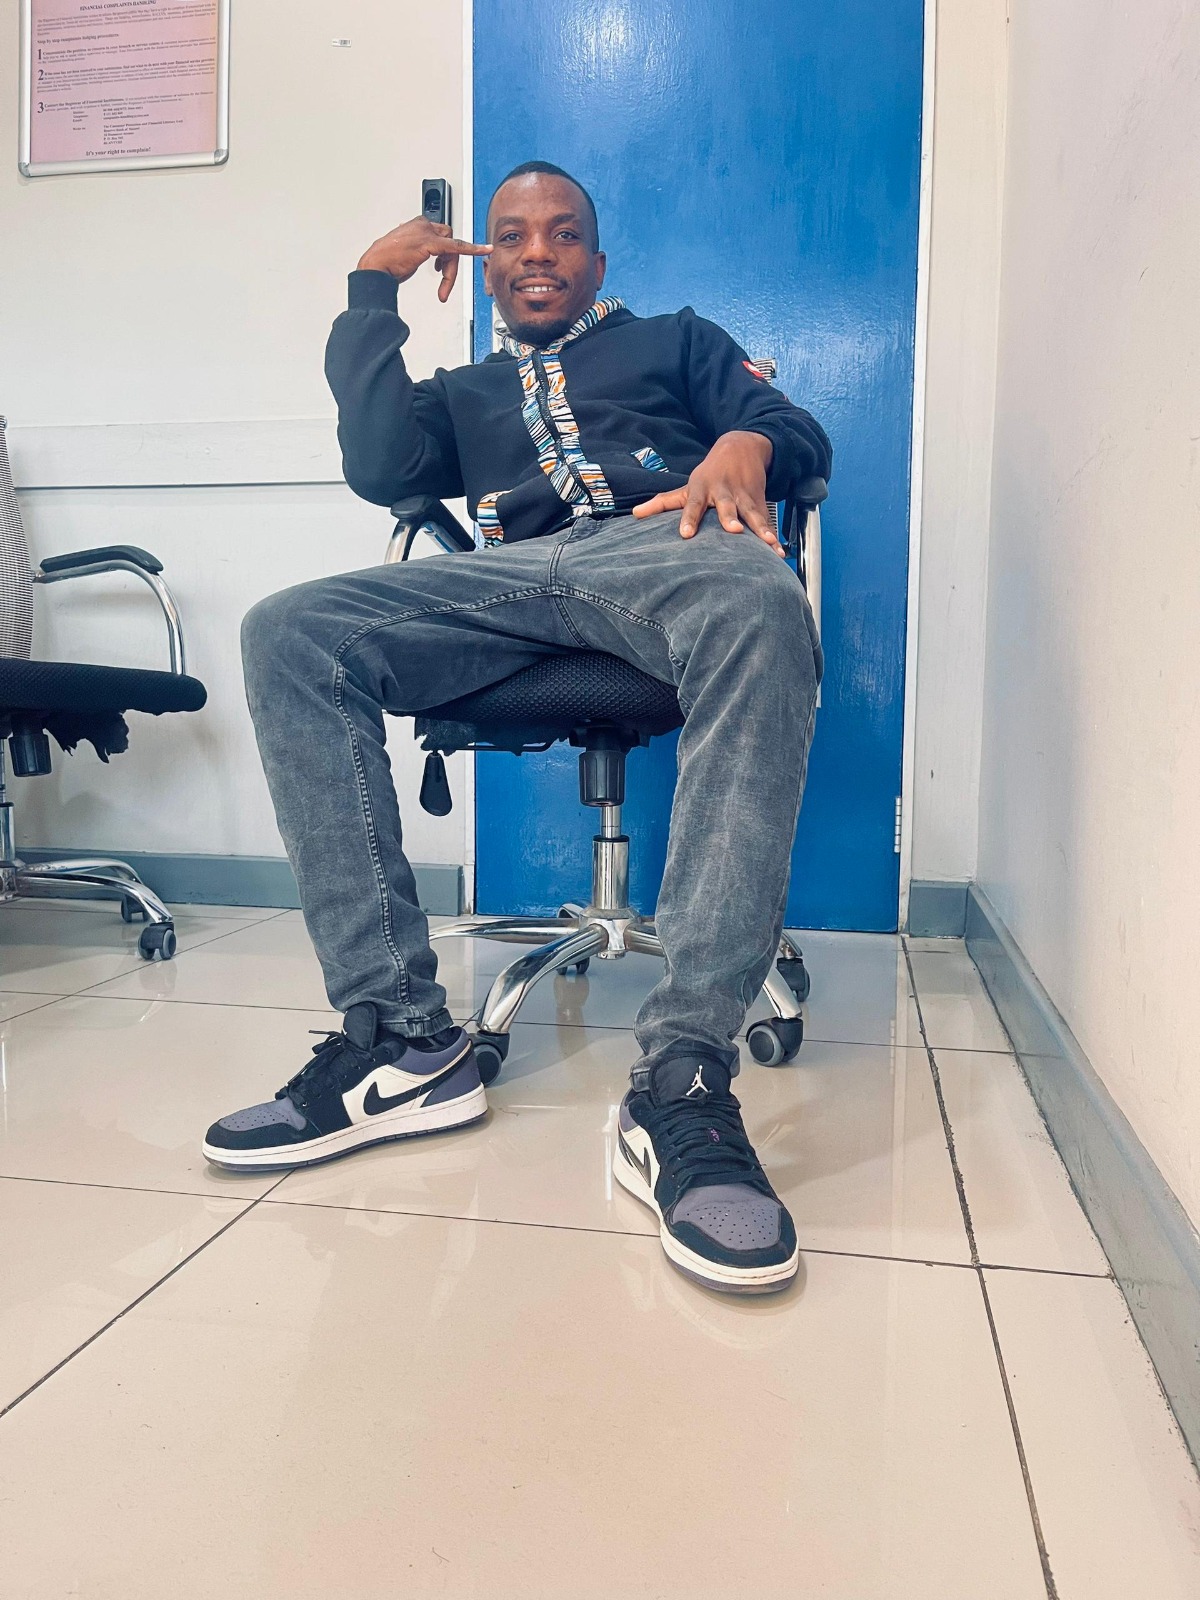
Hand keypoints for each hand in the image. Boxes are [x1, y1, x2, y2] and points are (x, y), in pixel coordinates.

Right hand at [357, 217, 491, 303]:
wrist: (375, 267)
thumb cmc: (384, 262)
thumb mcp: (404, 253)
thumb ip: (416, 251)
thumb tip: (418, 256)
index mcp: (416, 225)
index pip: (440, 235)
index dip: (445, 254)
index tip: (446, 265)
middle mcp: (422, 225)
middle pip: (449, 241)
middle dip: (450, 264)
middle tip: (444, 283)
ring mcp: (426, 232)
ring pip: (453, 248)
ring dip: (450, 271)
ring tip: (442, 289)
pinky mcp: (430, 243)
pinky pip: (457, 247)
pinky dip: (473, 249)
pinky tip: (484, 250)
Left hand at [632, 431, 782, 553]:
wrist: (741, 447)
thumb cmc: (708, 475)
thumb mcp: (687, 487)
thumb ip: (663, 503)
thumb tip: (634, 514)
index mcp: (702, 488)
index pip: (692, 504)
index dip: (689, 519)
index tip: (685, 535)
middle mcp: (723, 491)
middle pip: (726, 506)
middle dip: (729, 517)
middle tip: (733, 530)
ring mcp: (743, 496)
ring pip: (751, 513)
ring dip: (759, 528)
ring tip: (767, 544)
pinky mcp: (759, 501)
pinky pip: (766, 520)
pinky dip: (773, 535)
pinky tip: (779, 552)